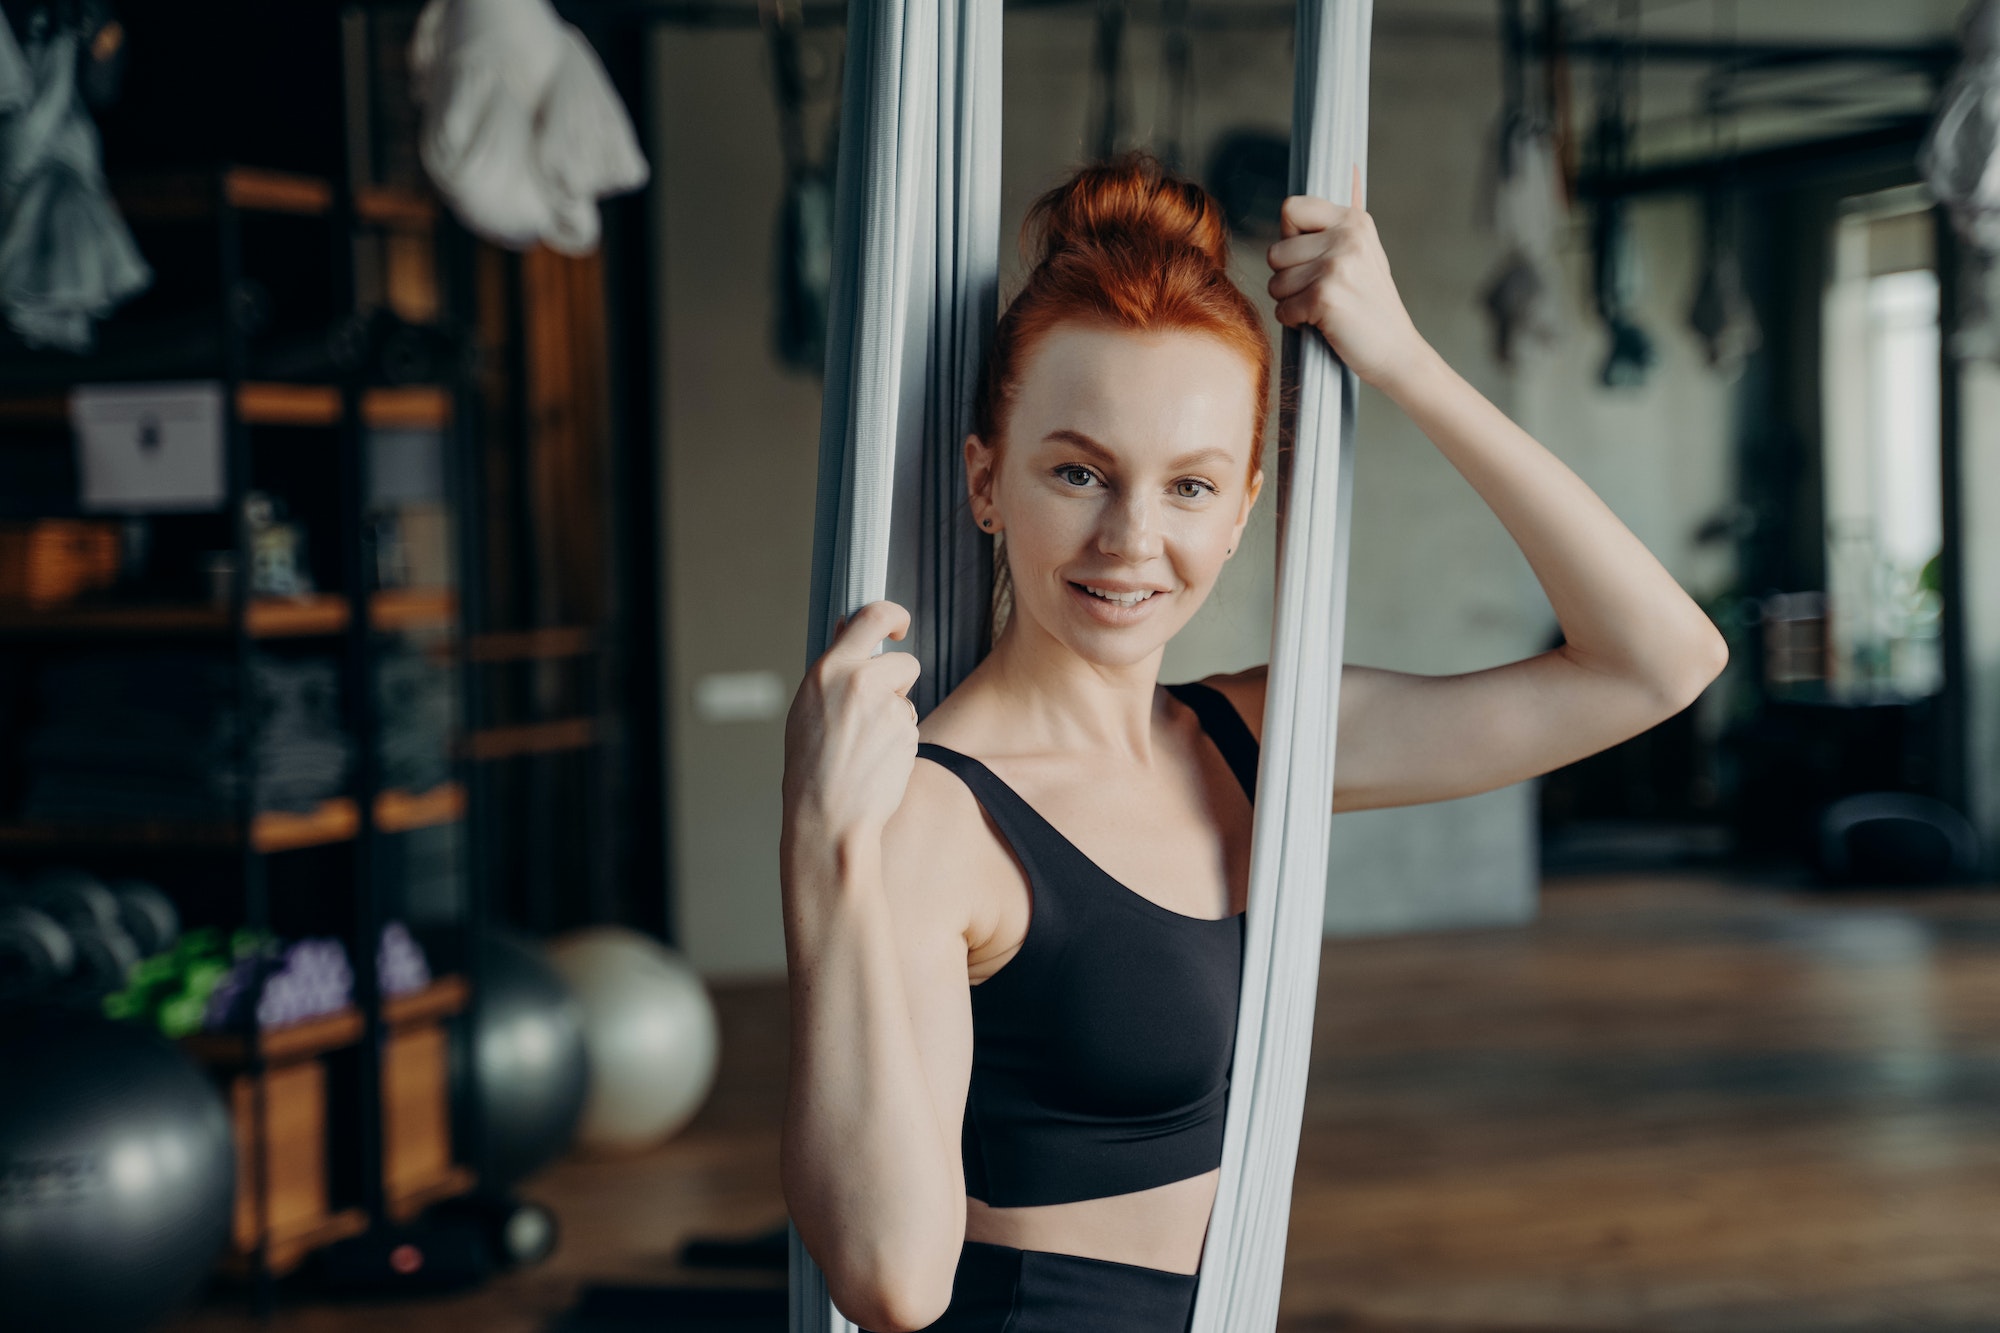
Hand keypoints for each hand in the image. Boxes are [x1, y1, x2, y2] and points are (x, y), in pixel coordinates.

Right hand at [783, 600, 923, 849]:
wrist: (827, 816)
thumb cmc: (810, 767)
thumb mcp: (807, 707)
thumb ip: (833, 669)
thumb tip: (846, 627)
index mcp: (829, 670)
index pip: (872, 616)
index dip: (893, 615)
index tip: (899, 625)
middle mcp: (861, 682)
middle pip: (905, 663)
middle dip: (899, 682)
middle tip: (877, 710)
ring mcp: (888, 708)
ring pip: (907, 701)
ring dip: (895, 717)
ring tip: (864, 748)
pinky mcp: (908, 733)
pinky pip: (910, 727)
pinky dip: (898, 742)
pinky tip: (876, 762)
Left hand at [1265, 167, 1427, 389]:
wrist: (1397, 352)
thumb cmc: (1371, 305)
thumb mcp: (1365, 251)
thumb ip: (1343, 218)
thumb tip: (1350, 164)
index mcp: (1354, 220)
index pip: (1290, 208)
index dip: (1290, 239)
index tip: (1310, 258)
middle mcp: (1347, 237)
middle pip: (1275, 251)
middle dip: (1287, 278)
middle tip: (1319, 291)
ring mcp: (1337, 266)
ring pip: (1275, 282)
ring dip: (1291, 302)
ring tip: (1323, 308)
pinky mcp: (1325, 297)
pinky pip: (1283, 308)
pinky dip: (1296, 322)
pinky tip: (1323, 323)